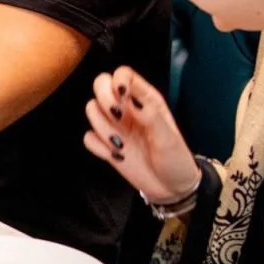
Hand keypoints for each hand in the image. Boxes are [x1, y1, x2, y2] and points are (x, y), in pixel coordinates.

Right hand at [80, 65, 200, 206]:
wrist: (171, 188)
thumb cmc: (175, 159)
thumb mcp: (168, 136)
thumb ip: (148, 113)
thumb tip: (127, 95)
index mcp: (146, 99)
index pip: (123, 74)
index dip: (118, 80)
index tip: (122, 96)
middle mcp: (127, 109)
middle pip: (100, 85)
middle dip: (104, 99)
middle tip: (117, 116)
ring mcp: (115, 127)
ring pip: (91, 110)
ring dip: (102, 126)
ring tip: (121, 143)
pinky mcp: (106, 146)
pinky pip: (88, 138)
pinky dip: (98, 146)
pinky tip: (115, 155)